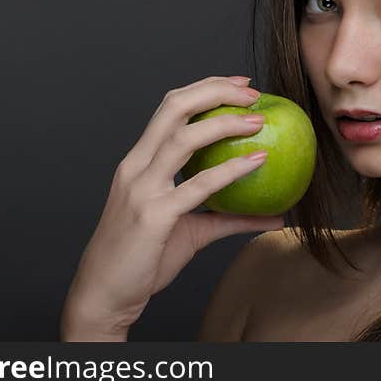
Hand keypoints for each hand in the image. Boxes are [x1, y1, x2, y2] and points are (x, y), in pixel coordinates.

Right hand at [60, 75, 282, 339]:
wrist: (104, 297)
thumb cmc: (143, 261)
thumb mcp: (192, 232)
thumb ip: (231, 218)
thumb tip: (277, 216)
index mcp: (139, 162)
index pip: (170, 107)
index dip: (205, 88)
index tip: (240, 84)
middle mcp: (136, 167)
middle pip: (173, 107)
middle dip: (214, 90)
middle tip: (252, 91)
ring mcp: (142, 189)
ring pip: (183, 138)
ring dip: (224, 122)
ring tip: (258, 119)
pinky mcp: (153, 216)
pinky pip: (198, 185)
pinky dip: (231, 169)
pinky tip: (258, 161)